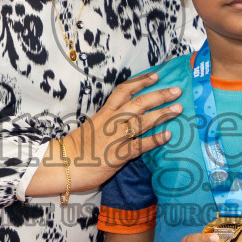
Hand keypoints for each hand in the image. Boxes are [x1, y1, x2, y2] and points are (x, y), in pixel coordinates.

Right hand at [30, 71, 183, 195]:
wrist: (63, 164)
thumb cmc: (77, 148)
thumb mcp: (92, 127)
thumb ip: (108, 121)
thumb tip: (125, 119)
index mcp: (104, 113)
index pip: (124, 91)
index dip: (141, 82)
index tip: (156, 76)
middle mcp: (112, 121)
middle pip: (138, 103)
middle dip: (159, 95)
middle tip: (177, 90)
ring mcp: (116, 137)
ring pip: (142, 121)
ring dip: (162, 114)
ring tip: (178, 109)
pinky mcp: (118, 155)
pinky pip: (140, 145)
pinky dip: (154, 140)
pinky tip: (168, 136)